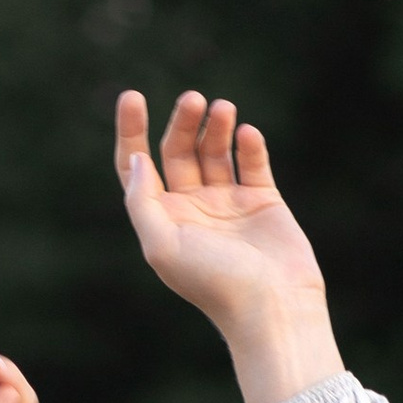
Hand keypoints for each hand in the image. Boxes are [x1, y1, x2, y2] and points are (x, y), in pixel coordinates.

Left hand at [115, 91, 343, 402]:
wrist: (271, 306)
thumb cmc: (213, 284)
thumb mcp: (162, 246)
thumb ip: (142, 203)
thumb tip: (136, 160)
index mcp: (162, 222)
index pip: (138, 168)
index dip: (131, 132)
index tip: (131, 96)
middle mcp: (191, 210)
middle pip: (178, 151)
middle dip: (182, 122)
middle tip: (193, 100)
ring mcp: (227, 204)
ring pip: (215, 150)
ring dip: (215, 126)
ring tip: (222, 109)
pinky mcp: (262, 200)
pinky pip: (251, 161)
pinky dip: (248, 144)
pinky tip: (246, 134)